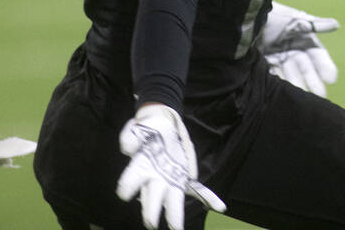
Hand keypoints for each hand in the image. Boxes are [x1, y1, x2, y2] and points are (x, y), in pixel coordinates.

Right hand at [116, 104, 225, 229]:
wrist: (160, 123)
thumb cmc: (144, 131)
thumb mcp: (134, 129)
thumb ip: (129, 137)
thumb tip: (129, 148)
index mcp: (140, 169)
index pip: (131, 181)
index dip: (128, 186)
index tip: (124, 193)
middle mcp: (155, 179)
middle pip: (152, 199)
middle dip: (151, 212)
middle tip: (151, 224)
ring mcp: (171, 179)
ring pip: (173, 200)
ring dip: (175, 214)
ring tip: (177, 228)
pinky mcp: (184, 175)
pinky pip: (197, 188)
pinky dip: (209, 197)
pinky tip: (220, 207)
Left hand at [258, 2, 338, 96]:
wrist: (246, 17)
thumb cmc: (274, 15)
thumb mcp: (295, 19)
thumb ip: (315, 24)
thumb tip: (336, 25)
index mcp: (303, 40)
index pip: (318, 56)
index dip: (325, 66)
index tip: (331, 78)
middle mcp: (293, 51)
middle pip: (306, 68)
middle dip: (313, 81)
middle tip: (320, 94)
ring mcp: (279, 59)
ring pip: (291, 74)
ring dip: (298, 84)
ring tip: (302, 96)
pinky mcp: (265, 65)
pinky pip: (275, 76)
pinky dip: (280, 83)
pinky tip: (285, 92)